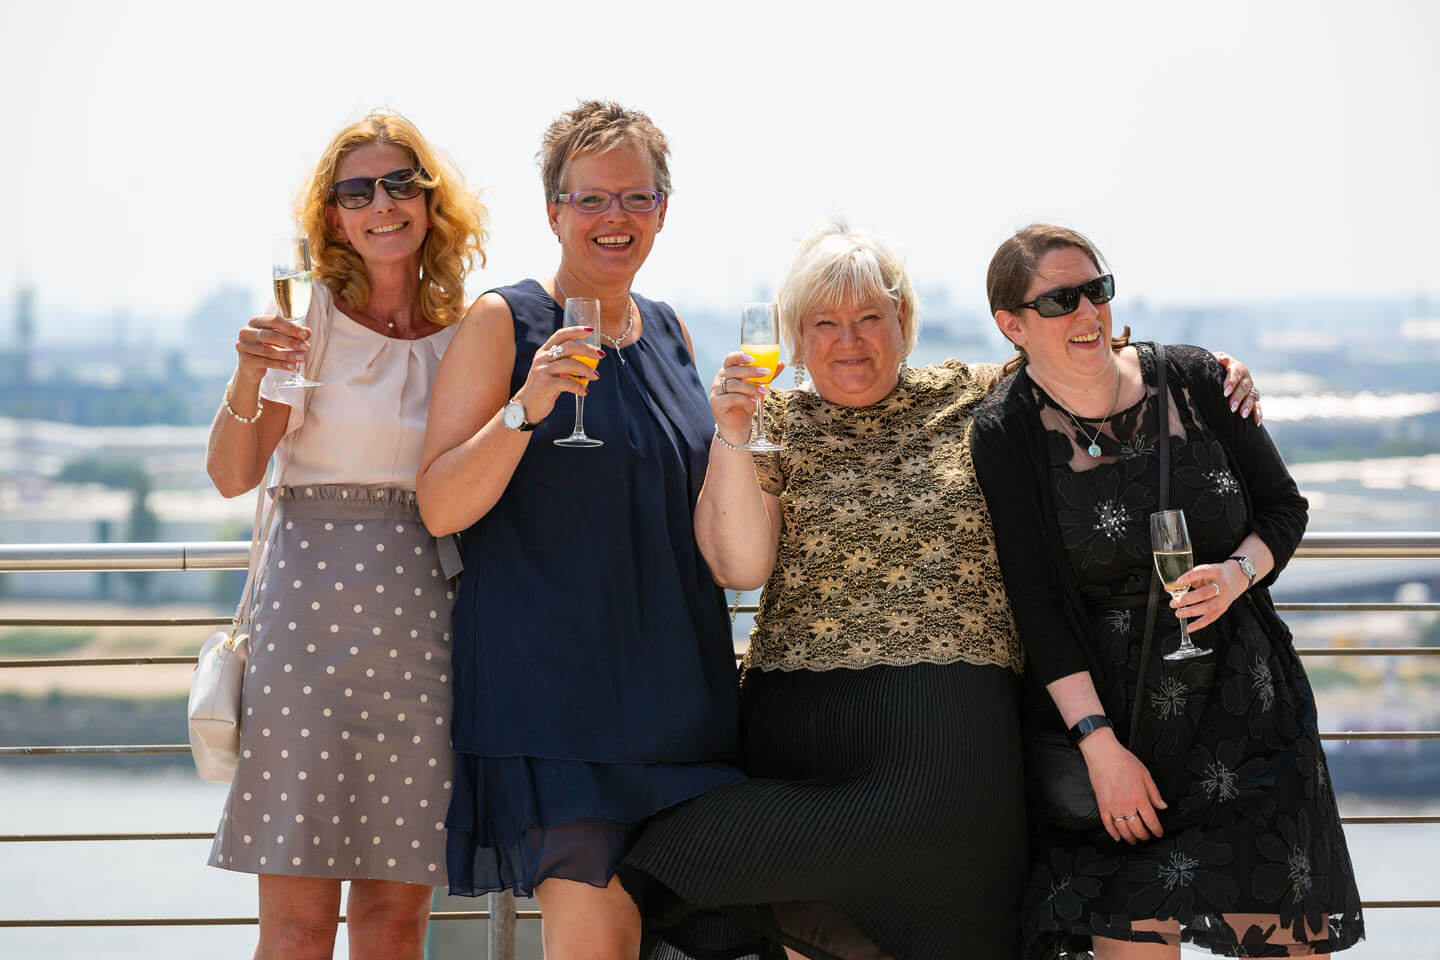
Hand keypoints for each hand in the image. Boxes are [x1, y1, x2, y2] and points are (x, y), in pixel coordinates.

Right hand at [234, 314, 309, 380]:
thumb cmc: (266, 347)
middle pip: (271, 335)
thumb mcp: (279, 339)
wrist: (250, 367)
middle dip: (291, 342)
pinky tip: (293, 366)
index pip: (274, 321)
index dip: (291, 327)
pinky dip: (282, 365)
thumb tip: (308, 332)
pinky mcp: (246, 360)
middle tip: (306, 347)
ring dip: (288, 355)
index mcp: (255, 321)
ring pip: (269, 351)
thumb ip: (292, 334)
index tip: (304, 335)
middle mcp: (247, 332)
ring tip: (302, 358)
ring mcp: (244, 346)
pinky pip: (267, 362)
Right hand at [512, 325, 604, 422]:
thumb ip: (562, 360)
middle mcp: (542, 358)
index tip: (590, 330)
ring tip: (595, 377)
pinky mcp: (546, 384)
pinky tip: (585, 392)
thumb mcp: (550, 369)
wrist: (526, 405)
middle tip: (601, 355)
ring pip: (571, 364)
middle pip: (569, 347)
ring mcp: (543, 370)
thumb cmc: (543, 387)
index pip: (560, 335)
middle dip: (588, 350)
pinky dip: (579, 387)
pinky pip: (568, 383)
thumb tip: (587, 356)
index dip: (576, 330)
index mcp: (544, 351)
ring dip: (587, 370)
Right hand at [710, 351, 784, 445]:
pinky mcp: (716, 403)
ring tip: (764, 392)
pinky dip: (744, 398)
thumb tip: (781, 363)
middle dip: (751, 371)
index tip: (753, 358)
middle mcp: (720, 379)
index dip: (740, 356)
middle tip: (765, 372)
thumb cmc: (746, 402)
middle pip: (733, 371)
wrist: (737, 424)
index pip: (730, 359)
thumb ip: (767, 376)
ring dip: (751, 387)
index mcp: (728, 371)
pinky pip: (731, 398)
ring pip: (733, 385)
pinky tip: (754, 400)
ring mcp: (716, 391)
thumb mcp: (758, 387)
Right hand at [1079, 728, 1166, 843]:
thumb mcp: (1145, 775)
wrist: (1103, 754)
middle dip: (1144, 836)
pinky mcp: (1102, 805)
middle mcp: (1127, 805)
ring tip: (1134, 840)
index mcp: (1140, 798)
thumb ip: (1154, 793)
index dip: (1157, 830)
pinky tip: (1118, 837)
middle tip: (1147, 837)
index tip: (1159, 833)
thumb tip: (1162, 806)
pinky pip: (1108, 824)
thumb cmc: (1124, 761)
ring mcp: (1113, 807)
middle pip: (1138, 829)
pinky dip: (1113, 833)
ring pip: (1123, 830)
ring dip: (1130, 838)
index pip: (1151, 821)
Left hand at [1171, 559, 1244, 631]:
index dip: (1189, 577)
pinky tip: (1189, 627)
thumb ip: (1193, 577)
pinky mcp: (1223, 608)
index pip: (1202, 572)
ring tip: (1178, 613)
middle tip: (1174, 602)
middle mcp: (1221, 585)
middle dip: (1187, 599)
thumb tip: (1174, 586)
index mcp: (1215, 572)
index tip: (1178, 582)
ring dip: (1190, 612)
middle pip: (1205, 593)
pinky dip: (1199, 624)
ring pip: (1207, 607)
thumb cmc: (1218, 574)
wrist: (1237, 577)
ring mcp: (1223, 598)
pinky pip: (1210, 618)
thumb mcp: (1207, 569)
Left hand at [1214, 352, 1262, 424]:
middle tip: (1231, 406)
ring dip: (1247, 406)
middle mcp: (1246, 378)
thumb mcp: (1217, 361)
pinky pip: (1257, 406)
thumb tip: (1219, 358)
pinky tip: (1256, 423)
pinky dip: (1258, 414)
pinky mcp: (1253, 399)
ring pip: (1251, 397)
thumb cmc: (1218, 367)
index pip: (1236, 373)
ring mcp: (1250, 389)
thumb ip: (1218, 359)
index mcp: (1237, 368)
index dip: (1231, 382)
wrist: (1227, 372)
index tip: (1225, 392)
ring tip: (1242, 415)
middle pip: (1244, 387)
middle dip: (1238, 397)